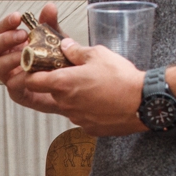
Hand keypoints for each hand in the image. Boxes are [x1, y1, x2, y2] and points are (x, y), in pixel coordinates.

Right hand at [0, 4, 66, 114]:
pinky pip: (12, 85)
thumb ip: (51, 24)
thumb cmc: (58, 64)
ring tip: (25, 54)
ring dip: (10, 58)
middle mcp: (8, 59)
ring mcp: (10, 76)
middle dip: (5, 39)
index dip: (7, 23)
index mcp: (14, 44)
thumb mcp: (56, 40)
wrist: (71, 87)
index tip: (18, 17)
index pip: (2, 30)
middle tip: (22, 36)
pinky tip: (31, 73)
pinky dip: (20, 78)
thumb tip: (49, 8)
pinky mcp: (18, 93)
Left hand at [21, 41, 148, 135]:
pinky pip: (82, 116)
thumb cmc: (121, 79)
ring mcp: (77, 118)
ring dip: (75, 96)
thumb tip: (66, 46)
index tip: (40, 68)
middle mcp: (66, 104)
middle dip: (59, 83)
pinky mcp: (89, 128)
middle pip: (51, 93)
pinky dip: (88, 109)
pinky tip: (103, 100)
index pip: (31, 82)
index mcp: (63, 83)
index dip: (33, 74)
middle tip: (76, 73)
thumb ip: (76, 51)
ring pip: (67, 105)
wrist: (144, 103)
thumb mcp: (98, 54)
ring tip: (95, 87)